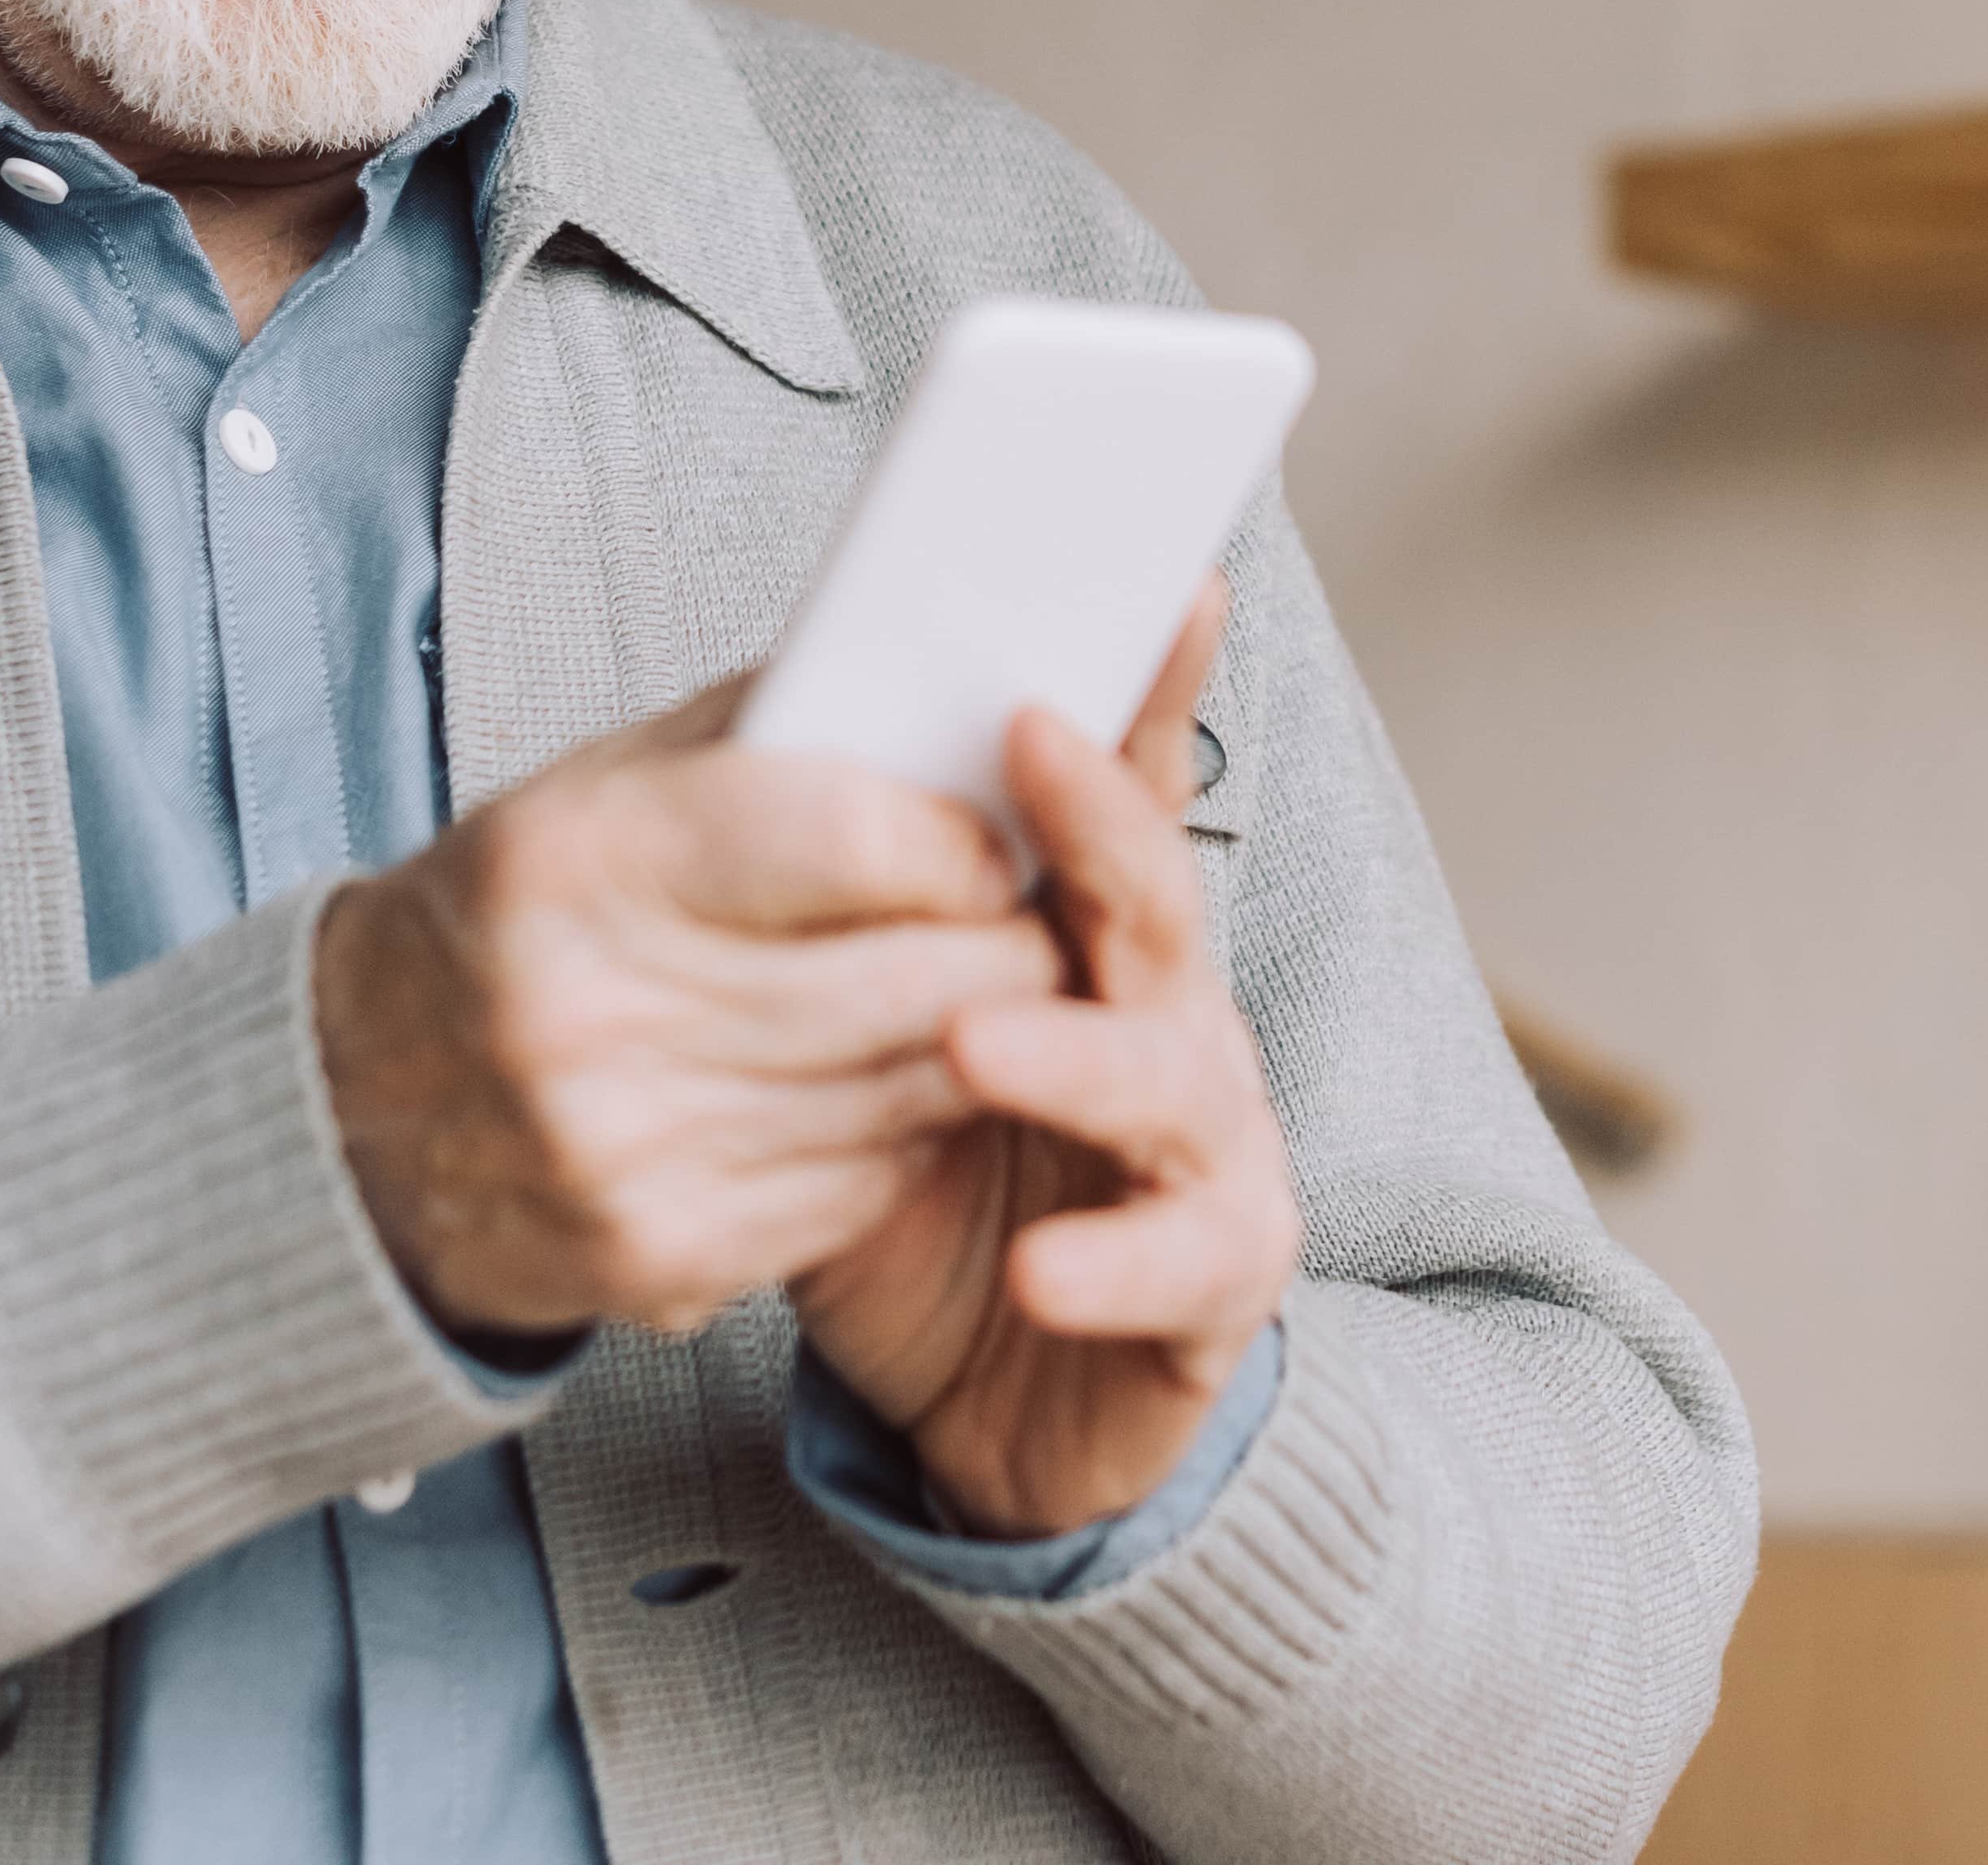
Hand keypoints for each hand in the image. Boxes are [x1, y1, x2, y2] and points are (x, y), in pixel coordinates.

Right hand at [314, 683, 1068, 1340]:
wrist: (360, 1104)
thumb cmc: (514, 918)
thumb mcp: (604, 783)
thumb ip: (771, 736)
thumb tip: (947, 698)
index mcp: (574, 860)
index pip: (843, 838)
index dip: (956, 841)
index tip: (1000, 840)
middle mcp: (586, 1010)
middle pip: (899, 979)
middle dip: (1008, 947)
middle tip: (1039, 920)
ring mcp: (620, 1149)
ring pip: (904, 1091)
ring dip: (981, 1045)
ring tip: (989, 997)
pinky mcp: (657, 1255)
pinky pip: (860, 1187)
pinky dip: (906, 1135)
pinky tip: (892, 1086)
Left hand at [788, 584, 1304, 1538]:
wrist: (997, 1407)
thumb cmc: (928, 1194)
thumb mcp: (858, 1047)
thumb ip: (847, 920)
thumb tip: (773, 749)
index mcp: (1083, 945)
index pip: (1116, 794)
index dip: (1143, 688)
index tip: (1162, 579)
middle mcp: (1168, 1021)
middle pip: (1154, 899)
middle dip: (1100, 822)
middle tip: (1031, 748)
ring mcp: (1208, 1148)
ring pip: (1176, 1077)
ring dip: (1079, 1053)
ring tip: (973, 1042)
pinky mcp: (1214, 1284)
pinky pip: (1185, 1263)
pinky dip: (1115, 1261)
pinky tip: (1041, 1266)